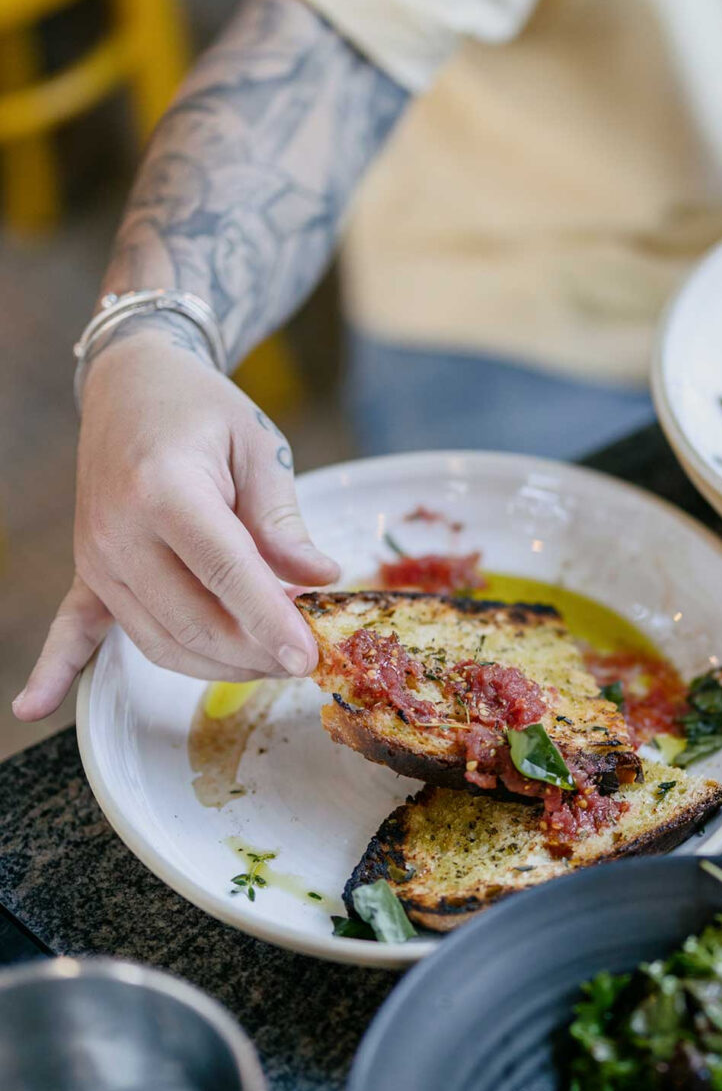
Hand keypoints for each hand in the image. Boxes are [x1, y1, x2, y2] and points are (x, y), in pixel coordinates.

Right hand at [13, 330, 339, 720]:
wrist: (131, 384)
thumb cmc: (201, 411)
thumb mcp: (257, 448)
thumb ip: (282, 519)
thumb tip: (320, 577)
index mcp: (164, 490)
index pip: (226, 573)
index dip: (271, 621)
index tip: (308, 654)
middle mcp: (119, 531)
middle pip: (194, 621)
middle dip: (256, 651)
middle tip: (305, 656)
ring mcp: (96, 556)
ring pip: (161, 641)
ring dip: (218, 663)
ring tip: (270, 659)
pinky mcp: (88, 571)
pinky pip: (72, 629)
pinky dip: (56, 669)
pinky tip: (32, 706)